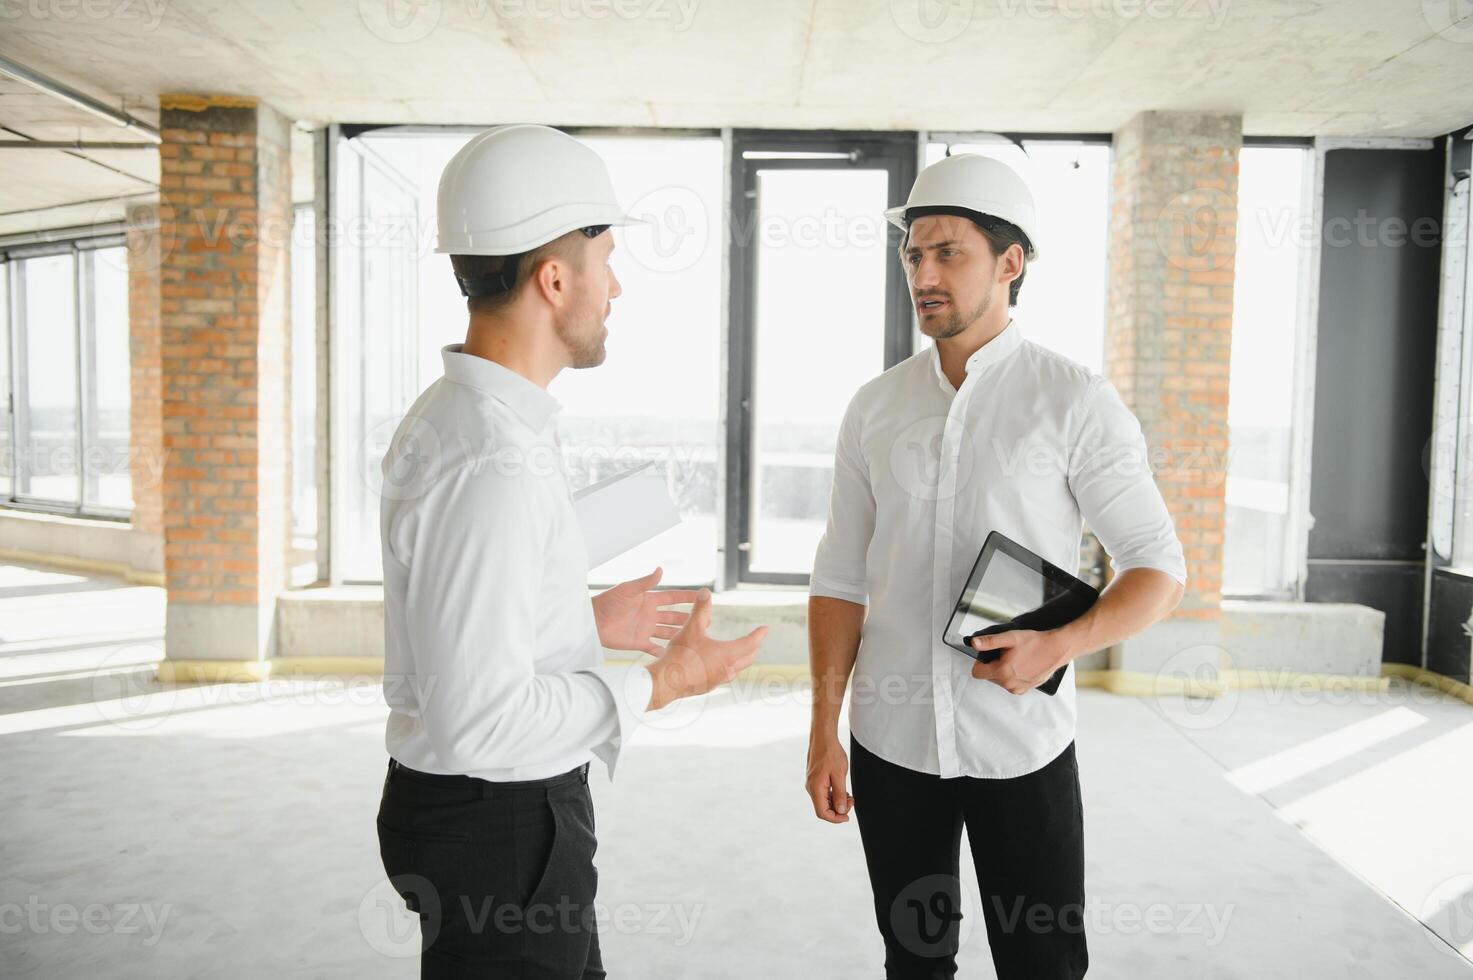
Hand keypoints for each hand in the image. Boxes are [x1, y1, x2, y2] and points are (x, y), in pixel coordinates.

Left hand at [591, 567, 699, 654]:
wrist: (592, 621)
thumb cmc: (607, 601)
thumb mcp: (627, 590)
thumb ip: (645, 582)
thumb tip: (660, 570)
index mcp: (649, 600)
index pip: (673, 598)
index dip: (687, 597)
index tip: (703, 596)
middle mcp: (650, 614)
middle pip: (675, 616)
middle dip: (689, 618)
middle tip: (706, 621)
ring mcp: (646, 629)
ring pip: (669, 632)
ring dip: (681, 634)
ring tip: (696, 638)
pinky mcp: (638, 642)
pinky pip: (656, 648)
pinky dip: (665, 651)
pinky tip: (677, 655)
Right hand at [645, 589, 766, 709]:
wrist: (666, 682)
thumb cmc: (680, 655)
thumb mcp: (691, 628)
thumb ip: (700, 610)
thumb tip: (706, 592)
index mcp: (728, 654)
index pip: (750, 643)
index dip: (758, 634)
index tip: (765, 629)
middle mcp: (727, 669)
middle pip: (748, 658)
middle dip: (752, 648)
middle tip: (755, 641)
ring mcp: (718, 680)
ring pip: (737, 670)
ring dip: (741, 660)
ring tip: (738, 653)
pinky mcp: (708, 687)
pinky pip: (724, 677)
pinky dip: (727, 668)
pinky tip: (717, 666)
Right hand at [805, 731, 852, 822]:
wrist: (823, 737)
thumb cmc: (831, 753)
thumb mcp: (839, 775)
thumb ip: (839, 794)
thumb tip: (841, 811)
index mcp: (815, 788)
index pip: (822, 813)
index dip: (835, 818)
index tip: (848, 816)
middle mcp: (811, 788)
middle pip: (823, 809)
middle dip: (838, 809)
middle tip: (852, 800)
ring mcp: (812, 783)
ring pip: (823, 801)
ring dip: (836, 802)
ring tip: (849, 795)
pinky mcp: (815, 779)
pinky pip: (823, 793)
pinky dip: (833, 795)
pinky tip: (842, 790)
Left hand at [969, 628, 1072, 694]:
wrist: (1056, 649)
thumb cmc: (1035, 643)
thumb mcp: (1010, 638)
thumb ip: (989, 642)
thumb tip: (973, 643)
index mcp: (1002, 672)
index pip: (977, 673)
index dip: (980, 662)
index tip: (989, 655)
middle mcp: (1009, 684)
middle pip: (989, 676)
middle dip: (993, 665)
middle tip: (1006, 654)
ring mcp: (1018, 688)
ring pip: (1000, 680)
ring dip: (1004, 671)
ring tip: (1017, 659)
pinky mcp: (1026, 689)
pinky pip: (1011, 684)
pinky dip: (1013, 676)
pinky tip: (1022, 666)